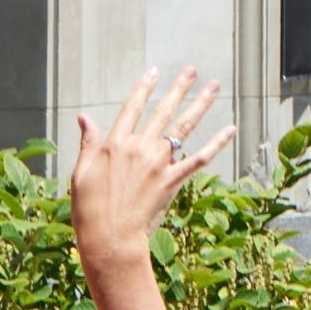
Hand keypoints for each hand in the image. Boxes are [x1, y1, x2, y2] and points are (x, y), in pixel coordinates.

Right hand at [68, 70, 224, 266]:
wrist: (109, 238)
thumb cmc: (89, 209)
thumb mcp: (80, 173)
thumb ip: (88, 143)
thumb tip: (83, 117)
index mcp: (115, 144)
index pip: (132, 107)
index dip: (144, 88)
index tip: (155, 71)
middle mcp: (139, 148)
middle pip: (163, 111)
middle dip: (179, 88)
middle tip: (192, 71)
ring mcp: (158, 164)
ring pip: (183, 127)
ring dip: (200, 105)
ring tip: (214, 87)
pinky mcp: (172, 181)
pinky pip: (199, 159)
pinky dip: (216, 143)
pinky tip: (230, 129)